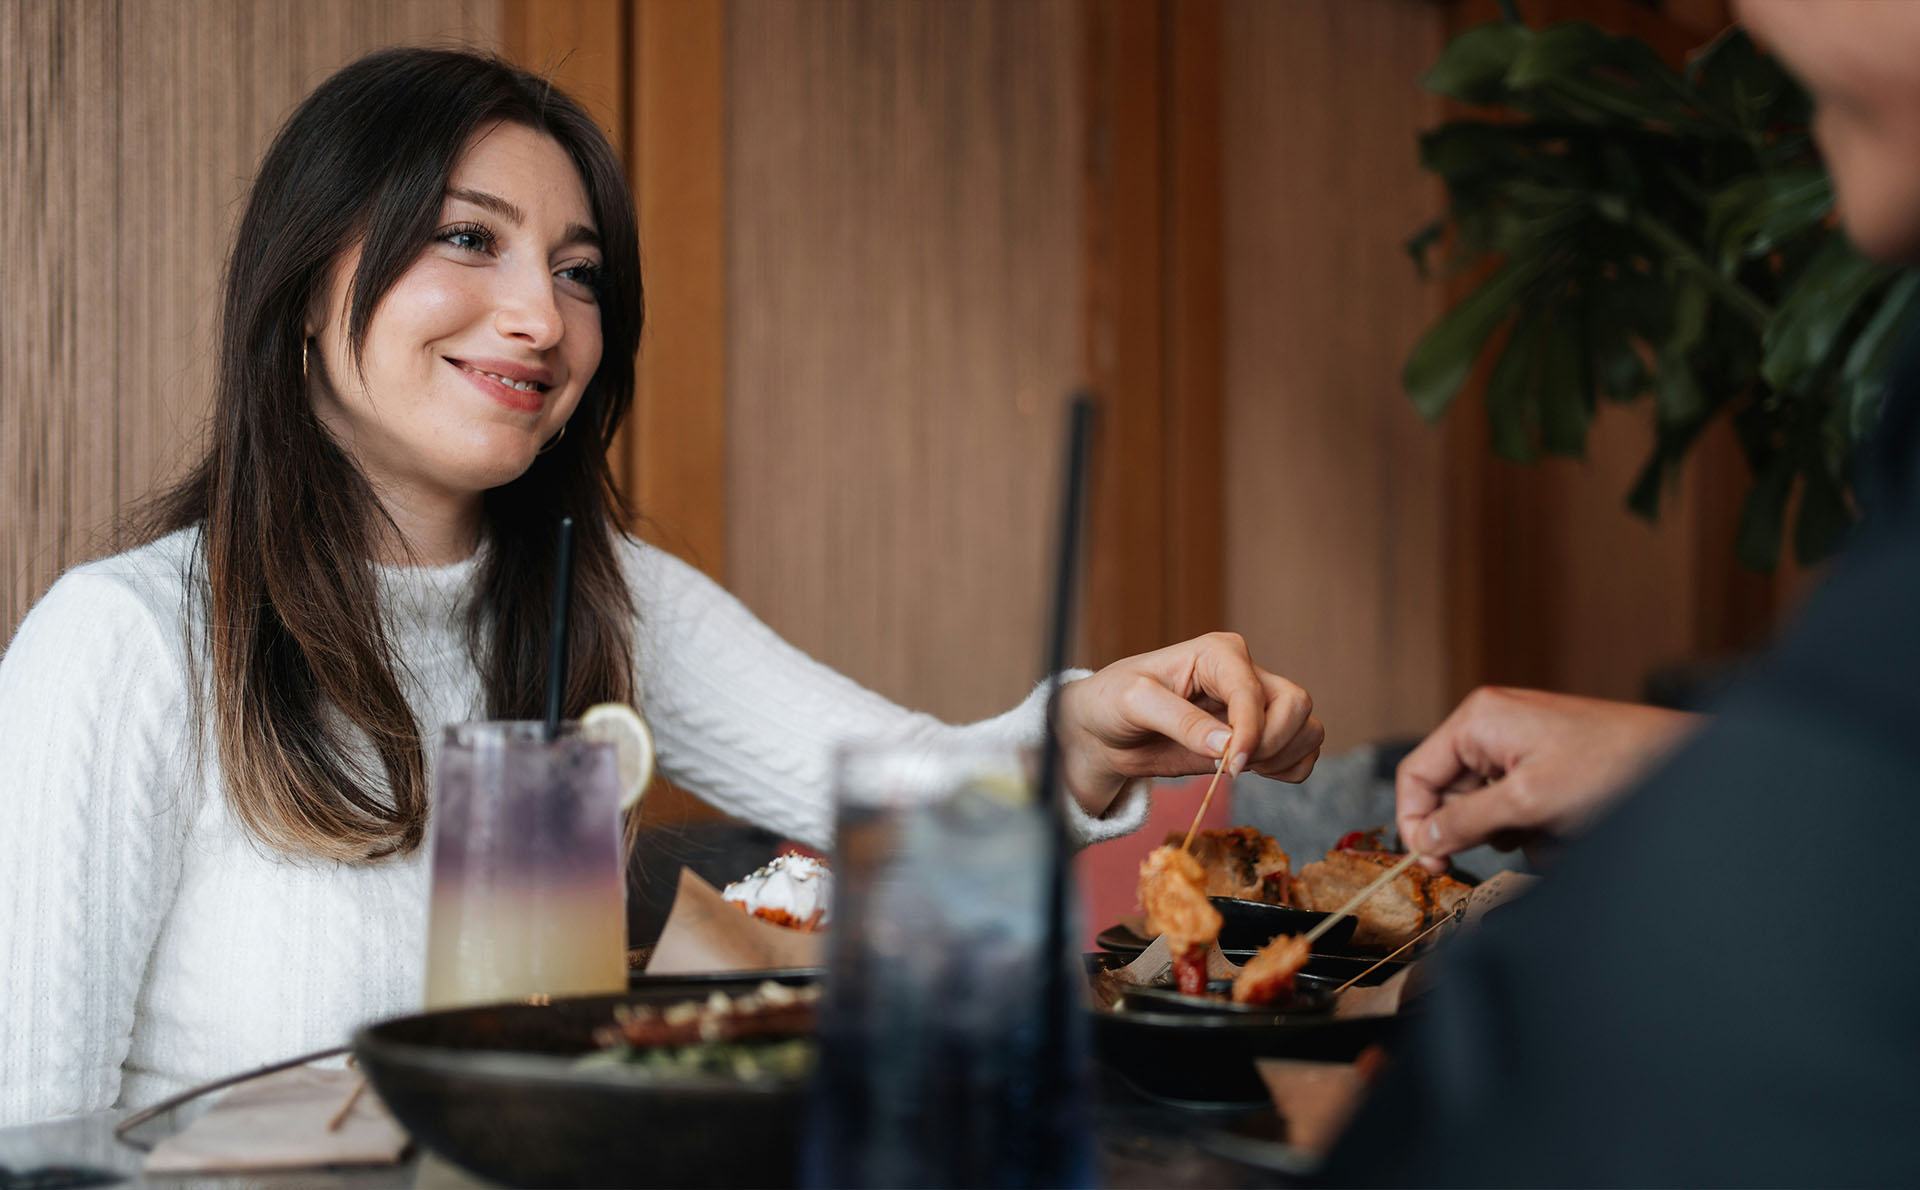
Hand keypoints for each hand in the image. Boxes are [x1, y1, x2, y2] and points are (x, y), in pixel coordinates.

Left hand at [1055, 632, 1324, 816]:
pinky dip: (1288, 769)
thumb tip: (1227, 745)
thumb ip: (1181, 721)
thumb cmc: (1114, 702)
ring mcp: (1256, 704)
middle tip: (1231, 767)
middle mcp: (1245, 673)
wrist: (1106, 730)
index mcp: (1219, 653)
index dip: (1250, 732)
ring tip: (1237, 768)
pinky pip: (1302, 752)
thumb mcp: (1134, 703)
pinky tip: (1251, 771)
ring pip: (1307, 728)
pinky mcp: (1258, 734)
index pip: (1254, 692)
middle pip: (1296, 705)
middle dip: (1272, 742)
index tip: (1231, 766)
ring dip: (1283, 756)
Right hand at [1395, 687, 1699, 871]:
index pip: (1416, 774)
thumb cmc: (1612, 766)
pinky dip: (1533, 826)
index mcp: (1478, 720)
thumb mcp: (1527, 802)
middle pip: (1449, 792)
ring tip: (1548, 833)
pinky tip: (1564, 830)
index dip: (1415, 821)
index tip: (1430, 861)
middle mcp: (1492, 726)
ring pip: (1484, 805)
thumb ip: (1465, 821)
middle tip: (1502, 850)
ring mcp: (1520, 744)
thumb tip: (1423, 839)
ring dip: (1509, 831)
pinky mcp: (1545, 763)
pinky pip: (1516, 804)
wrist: (1681, 760)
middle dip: (1476, 828)